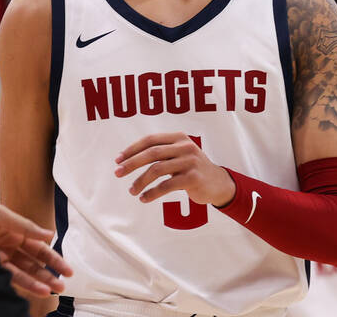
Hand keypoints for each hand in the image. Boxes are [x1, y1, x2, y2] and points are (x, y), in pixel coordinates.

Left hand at [0, 203, 72, 297]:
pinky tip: (37, 289)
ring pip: (25, 272)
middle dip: (49, 274)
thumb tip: (50, 235)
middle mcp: (11, 246)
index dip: (53, 259)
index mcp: (17, 232)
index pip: (40, 248)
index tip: (67, 269)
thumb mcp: (5, 214)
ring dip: (39, 282)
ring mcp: (2, 257)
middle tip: (63, 285)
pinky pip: (11, 277)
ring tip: (53, 291)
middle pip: (34, 263)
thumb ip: (27, 227)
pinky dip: (25, 284)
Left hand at [115, 133, 235, 206]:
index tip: (118, 159)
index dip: (132, 149)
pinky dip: (152, 193)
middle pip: (152, 153)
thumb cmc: (191, 168)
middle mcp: (185, 147)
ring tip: (132, 191)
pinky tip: (144, 198)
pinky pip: (167, 185)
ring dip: (140, 181)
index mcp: (179, 138)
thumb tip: (127, 159)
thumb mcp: (178, 154)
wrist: (218, 183)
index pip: (150, 140)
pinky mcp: (193, 178)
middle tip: (117, 173)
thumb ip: (159, 153)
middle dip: (131, 163)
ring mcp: (190, 162)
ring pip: (157, 170)